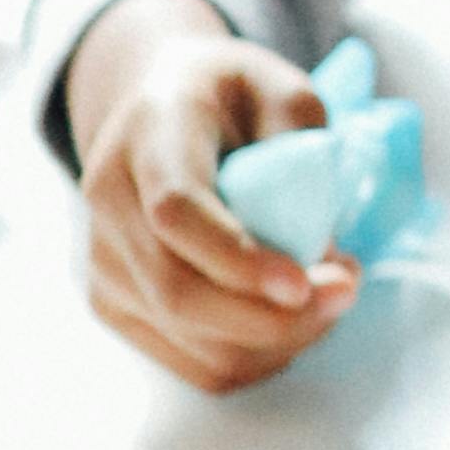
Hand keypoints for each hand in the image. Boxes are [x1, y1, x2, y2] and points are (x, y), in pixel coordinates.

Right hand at [68, 0, 361, 389]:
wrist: (157, 105)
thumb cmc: (231, 98)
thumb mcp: (282, 87)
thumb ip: (304, 150)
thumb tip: (316, 245)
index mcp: (149, 135)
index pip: (176, 212)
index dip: (238, 259)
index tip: (304, 283)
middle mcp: (109, 200)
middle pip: (178, 292)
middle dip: (272, 316)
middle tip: (346, 290)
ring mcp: (103, 260)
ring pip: (189, 339)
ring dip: (275, 339)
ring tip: (327, 295)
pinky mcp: (115, 303)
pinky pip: (192, 362)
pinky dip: (255, 355)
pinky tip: (291, 317)